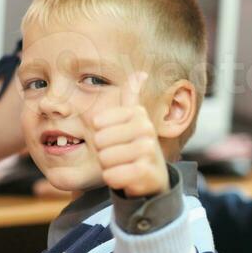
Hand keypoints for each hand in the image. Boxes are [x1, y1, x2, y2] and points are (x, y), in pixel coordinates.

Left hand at [90, 72, 168, 197]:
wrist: (154, 176)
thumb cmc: (135, 146)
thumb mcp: (132, 120)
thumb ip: (131, 96)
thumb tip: (141, 73)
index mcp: (137, 113)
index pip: (97, 123)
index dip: (101, 136)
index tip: (117, 140)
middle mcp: (146, 128)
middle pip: (99, 141)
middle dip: (104, 153)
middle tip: (120, 156)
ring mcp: (148, 150)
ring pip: (104, 159)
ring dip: (110, 167)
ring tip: (124, 165)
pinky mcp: (146, 171)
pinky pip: (112, 175)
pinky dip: (114, 179)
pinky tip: (127, 178)